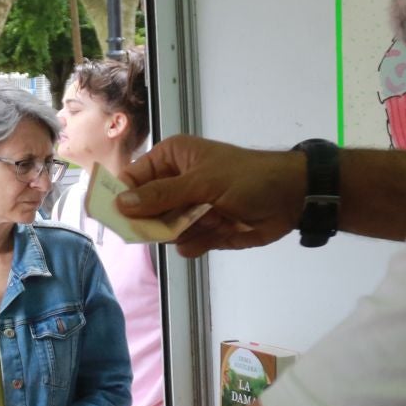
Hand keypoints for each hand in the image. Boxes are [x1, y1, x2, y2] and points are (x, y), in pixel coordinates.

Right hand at [117, 136, 302, 256]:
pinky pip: (185, 245)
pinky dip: (196, 244)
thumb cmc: (248, 178)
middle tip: (168, 224)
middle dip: (153, 220)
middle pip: (144, 209)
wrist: (292, 198)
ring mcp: (189, 209)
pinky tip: (214, 233)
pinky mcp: (204, 232)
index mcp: (171, 160)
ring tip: (207, 221)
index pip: (132, 179)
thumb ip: (161, 195)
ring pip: (163, 231)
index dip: (121, 197)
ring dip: (180, 232)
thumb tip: (120, 204)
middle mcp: (176, 184)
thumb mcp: (202, 182)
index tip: (113, 218)